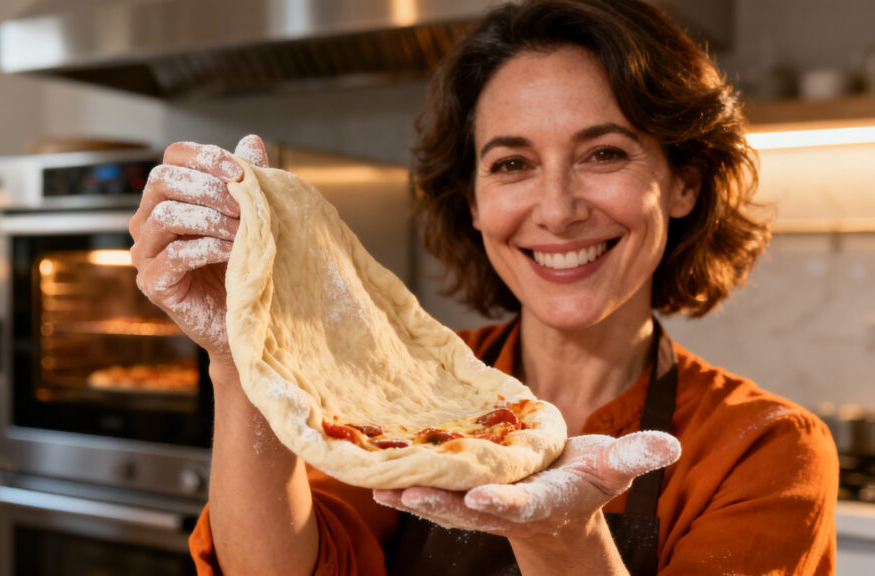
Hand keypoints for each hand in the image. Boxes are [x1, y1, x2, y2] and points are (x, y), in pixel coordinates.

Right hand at [129, 135, 268, 358]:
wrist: (242, 320)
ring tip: (243, 229)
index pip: (173, 158)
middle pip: (162, 180)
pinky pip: (174, 255)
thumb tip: (251, 141)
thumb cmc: (243, 266)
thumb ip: (247, 181)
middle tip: (244, 202)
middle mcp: (147, 221)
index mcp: (167, 197)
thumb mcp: (249, 217)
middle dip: (208, 187)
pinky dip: (208, 248)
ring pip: (165, 215)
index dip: (204, 157)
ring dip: (210, 217)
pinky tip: (233, 252)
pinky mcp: (152, 283)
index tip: (239, 171)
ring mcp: (145, 253)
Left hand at [373, 431, 679, 539]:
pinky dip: (403, 482)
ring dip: (413, 494)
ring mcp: (478, 501)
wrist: (558, 495)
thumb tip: (671, 446)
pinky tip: (372, 473)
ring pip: (442, 500)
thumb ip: (637, 457)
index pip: (522, 505)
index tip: (483, 498)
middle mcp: (505, 506)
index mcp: (542, 501)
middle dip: (441, 503)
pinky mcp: (460, 489)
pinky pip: (430, 486)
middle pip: (469, 508)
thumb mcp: (614, 467)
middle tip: (411, 492)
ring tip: (380, 484)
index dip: (503, 503)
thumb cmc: (586, 478)